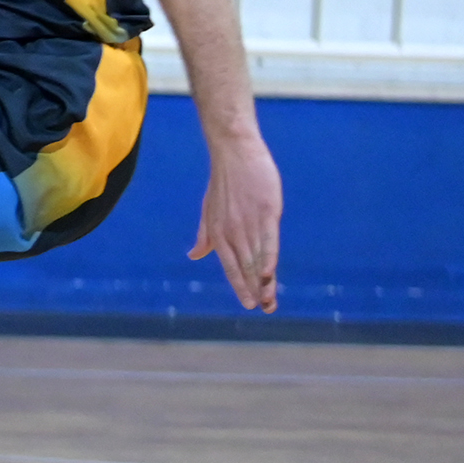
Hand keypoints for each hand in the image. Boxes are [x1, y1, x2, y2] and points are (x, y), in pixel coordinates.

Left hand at [190, 132, 282, 312]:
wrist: (234, 152)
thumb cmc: (224, 182)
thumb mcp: (208, 210)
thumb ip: (204, 235)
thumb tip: (193, 255)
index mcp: (218, 232)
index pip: (229, 265)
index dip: (240, 285)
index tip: (249, 304)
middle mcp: (232, 231)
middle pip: (245, 266)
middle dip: (255, 290)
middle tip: (264, 310)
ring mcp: (250, 222)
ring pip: (256, 258)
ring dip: (264, 281)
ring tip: (270, 301)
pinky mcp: (267, 212)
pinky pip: (268, 240)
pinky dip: (268, 258)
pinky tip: (270, 274)